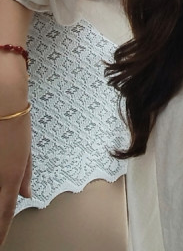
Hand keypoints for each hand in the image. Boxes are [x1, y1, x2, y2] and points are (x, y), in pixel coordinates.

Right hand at [0, 92, 31, 245]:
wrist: (4, 101)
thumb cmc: (16, 124)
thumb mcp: (25, 151)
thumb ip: (24, 175)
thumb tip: (26, 195)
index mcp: (11, 177)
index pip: (3, 215)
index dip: (0, 235)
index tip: (0, 247)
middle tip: (0, 236)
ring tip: (1, 211)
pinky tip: (0, 191)